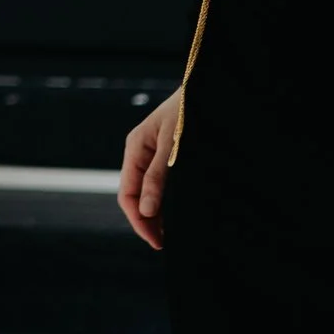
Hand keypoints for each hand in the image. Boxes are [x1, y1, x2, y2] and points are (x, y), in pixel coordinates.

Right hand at [117, 90, 179, 249]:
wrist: (207, 89)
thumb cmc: (189, 112)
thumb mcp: (173, 146)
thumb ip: (157, 177)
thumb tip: (144, 210)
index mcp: (135, 148)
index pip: (127, 195)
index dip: (138, 221)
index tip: (156, 241)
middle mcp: (140, 152)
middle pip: (135, 195)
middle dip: (146, 221)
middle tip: (164, 244)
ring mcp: (152, 153)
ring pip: (147, 191)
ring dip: (155, 214)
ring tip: (170, 234)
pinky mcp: (167, 154)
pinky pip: (159, 183)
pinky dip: (164, 201)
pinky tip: (175, 213)